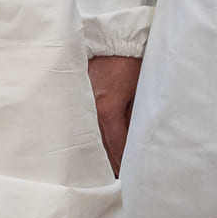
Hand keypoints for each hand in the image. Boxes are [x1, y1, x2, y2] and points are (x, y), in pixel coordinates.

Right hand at [87, 53, 140, 175]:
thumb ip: (135, 119)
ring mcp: (79, 103)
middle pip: (99, 146)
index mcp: (107, 110)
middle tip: (116, 179)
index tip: (128, 177)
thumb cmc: (130, 62)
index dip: (122, 163)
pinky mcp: (76, 95)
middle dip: (108, 163)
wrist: (112, 38)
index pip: (116, 147)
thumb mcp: (140, 91)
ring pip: (88, 135)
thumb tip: (135, 141)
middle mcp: (89, 110)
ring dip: (97, 151)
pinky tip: (92, 144)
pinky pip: (82, 122)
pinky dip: (89, 135)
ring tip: (104, 167)